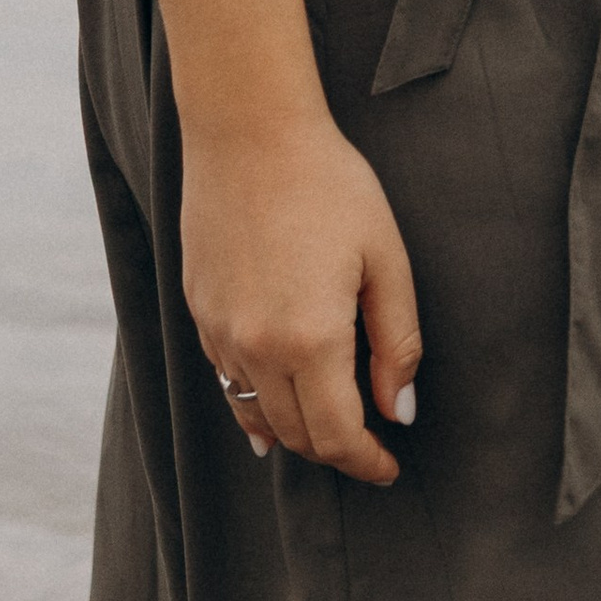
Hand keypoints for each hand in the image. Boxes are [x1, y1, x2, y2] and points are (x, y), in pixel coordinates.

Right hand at [182, 110, 421, 480]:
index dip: (366, 461)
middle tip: (368, 445)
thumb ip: (397, 340)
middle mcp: (256, 349)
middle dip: (334, 449)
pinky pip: (227, 380)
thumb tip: (401, 409)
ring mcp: (220, 334)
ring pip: (255, 415)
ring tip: (327, 427)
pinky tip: (275, 395)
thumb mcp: (385, 257)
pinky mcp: (199, 314)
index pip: (338, 434)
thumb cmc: (329, 185)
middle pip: (296, 434)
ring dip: (293, 431)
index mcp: (310, 340)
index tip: (388, 467)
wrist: (250, 133)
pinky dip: (255, 400)